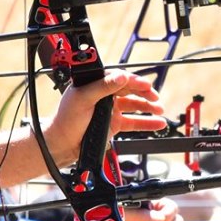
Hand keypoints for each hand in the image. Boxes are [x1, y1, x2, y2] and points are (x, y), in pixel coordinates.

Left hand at [46, 71, 166, 163]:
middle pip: (130, 90)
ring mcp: (111, 110)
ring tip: (160, 109)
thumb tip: (121, 76)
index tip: (145, 85)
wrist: (61, 144)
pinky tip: (157, 123)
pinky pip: (134, 121)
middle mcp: (105, 95)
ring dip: (148, 106)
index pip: (119, 78)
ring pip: (135, 105)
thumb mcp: (83, 99)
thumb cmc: (66, 120)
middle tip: (155, 97)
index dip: (134, 80)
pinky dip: (146, 122)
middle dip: (145, 92)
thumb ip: (102, 87)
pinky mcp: (114, 124)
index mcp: (96, 84)